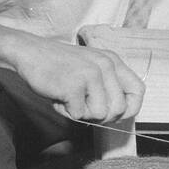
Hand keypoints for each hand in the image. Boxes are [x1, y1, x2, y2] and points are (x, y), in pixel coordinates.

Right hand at [8, 35, 145, 122]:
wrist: (29, 52)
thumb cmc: (60, 65)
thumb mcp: (91, 68)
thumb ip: (107, 86)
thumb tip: (119, 116)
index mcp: (113, 61)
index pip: (138, 90)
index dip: (131, 108)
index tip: (117, 115)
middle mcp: (106, 65)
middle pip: (119, 109)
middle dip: (103, 116)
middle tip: (84, 107)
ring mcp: (91, 74)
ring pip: (101, 114)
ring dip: (83, 113)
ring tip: (69, 98)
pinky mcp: (74, 85)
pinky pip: (79, 115)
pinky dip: (67, 111)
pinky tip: (58, 96)